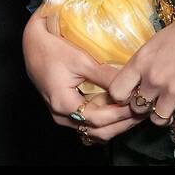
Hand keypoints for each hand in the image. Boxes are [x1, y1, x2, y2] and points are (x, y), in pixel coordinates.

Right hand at [21, 7, 147, 143]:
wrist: (30, 43)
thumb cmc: (52, 47)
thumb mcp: (80, 59)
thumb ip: (105, 75)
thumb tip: (130, 84)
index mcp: (64, 104)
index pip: (99, 120)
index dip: (121, 114)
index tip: (138, 104)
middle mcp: (61, 115)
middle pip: (97, 131)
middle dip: (122, 124)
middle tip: (143, 112)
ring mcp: (62, 115)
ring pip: (93, 131)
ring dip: (114, 125)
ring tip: (134, 113)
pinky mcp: (64, 110)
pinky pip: (87, 123)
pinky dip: (104, 122)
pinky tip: (118, 112)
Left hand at [106, 3, 174, 139]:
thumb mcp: (158, 39)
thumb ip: (147, 59)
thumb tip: (140, 73)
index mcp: (141, 61)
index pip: (117, 91)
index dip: (122, 96)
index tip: (131, 95)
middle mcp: (153, 79)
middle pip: (137, 108)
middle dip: (144, 107)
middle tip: (154, 103)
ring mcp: (173, 91)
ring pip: (157, 120)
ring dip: (162, 117)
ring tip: (169, 111)